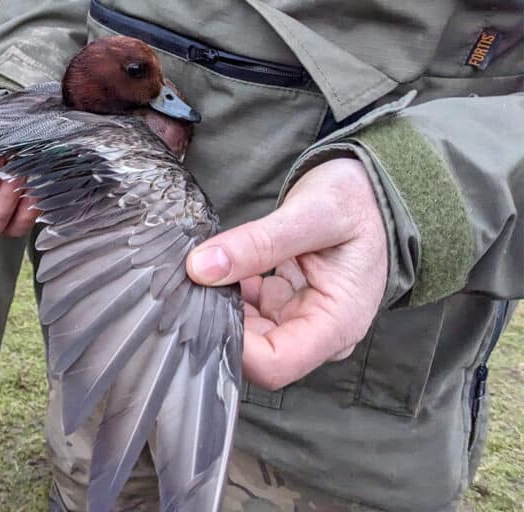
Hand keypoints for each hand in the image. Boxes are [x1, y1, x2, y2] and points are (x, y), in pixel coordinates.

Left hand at [186, 158, 386, 389]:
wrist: (375, 192)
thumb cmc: (358, 202)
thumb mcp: (312, 213)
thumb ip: (258, 243)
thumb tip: (202, 269)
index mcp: (336, 323)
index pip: (275, 365)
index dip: (234, 346)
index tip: (206, 305)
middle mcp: (319, 333)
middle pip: (255, 355)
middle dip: (222, 322)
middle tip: (199, 281)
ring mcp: (301, 322)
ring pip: (247, 335)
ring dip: (222, 306)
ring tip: (212, 267)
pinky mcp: (286, 307)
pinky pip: (248, 313)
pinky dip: (229, 293)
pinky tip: (226, 267)